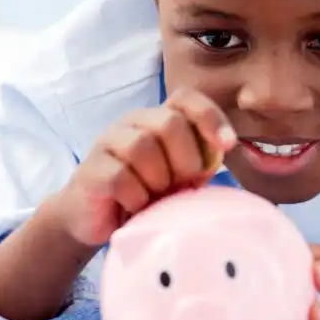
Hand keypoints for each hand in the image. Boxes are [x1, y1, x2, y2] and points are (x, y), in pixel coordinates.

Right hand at [47, 88, 236, 246]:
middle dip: (185, 159)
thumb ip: (200, 160)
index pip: (186, 99)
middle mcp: (133, 122)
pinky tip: (134, 207)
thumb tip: (225, 148)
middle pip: (169, 123)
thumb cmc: (146, 195)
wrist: (98, 221)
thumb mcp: (180, 177)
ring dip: (158, 180)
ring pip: (142, 147)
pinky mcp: (91, 168)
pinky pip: (120, 178)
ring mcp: (108, 142)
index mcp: (159, 119)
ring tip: (154, 198)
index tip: (228, 145)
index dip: (210, 117)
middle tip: (181, 185)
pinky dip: (136, 198)